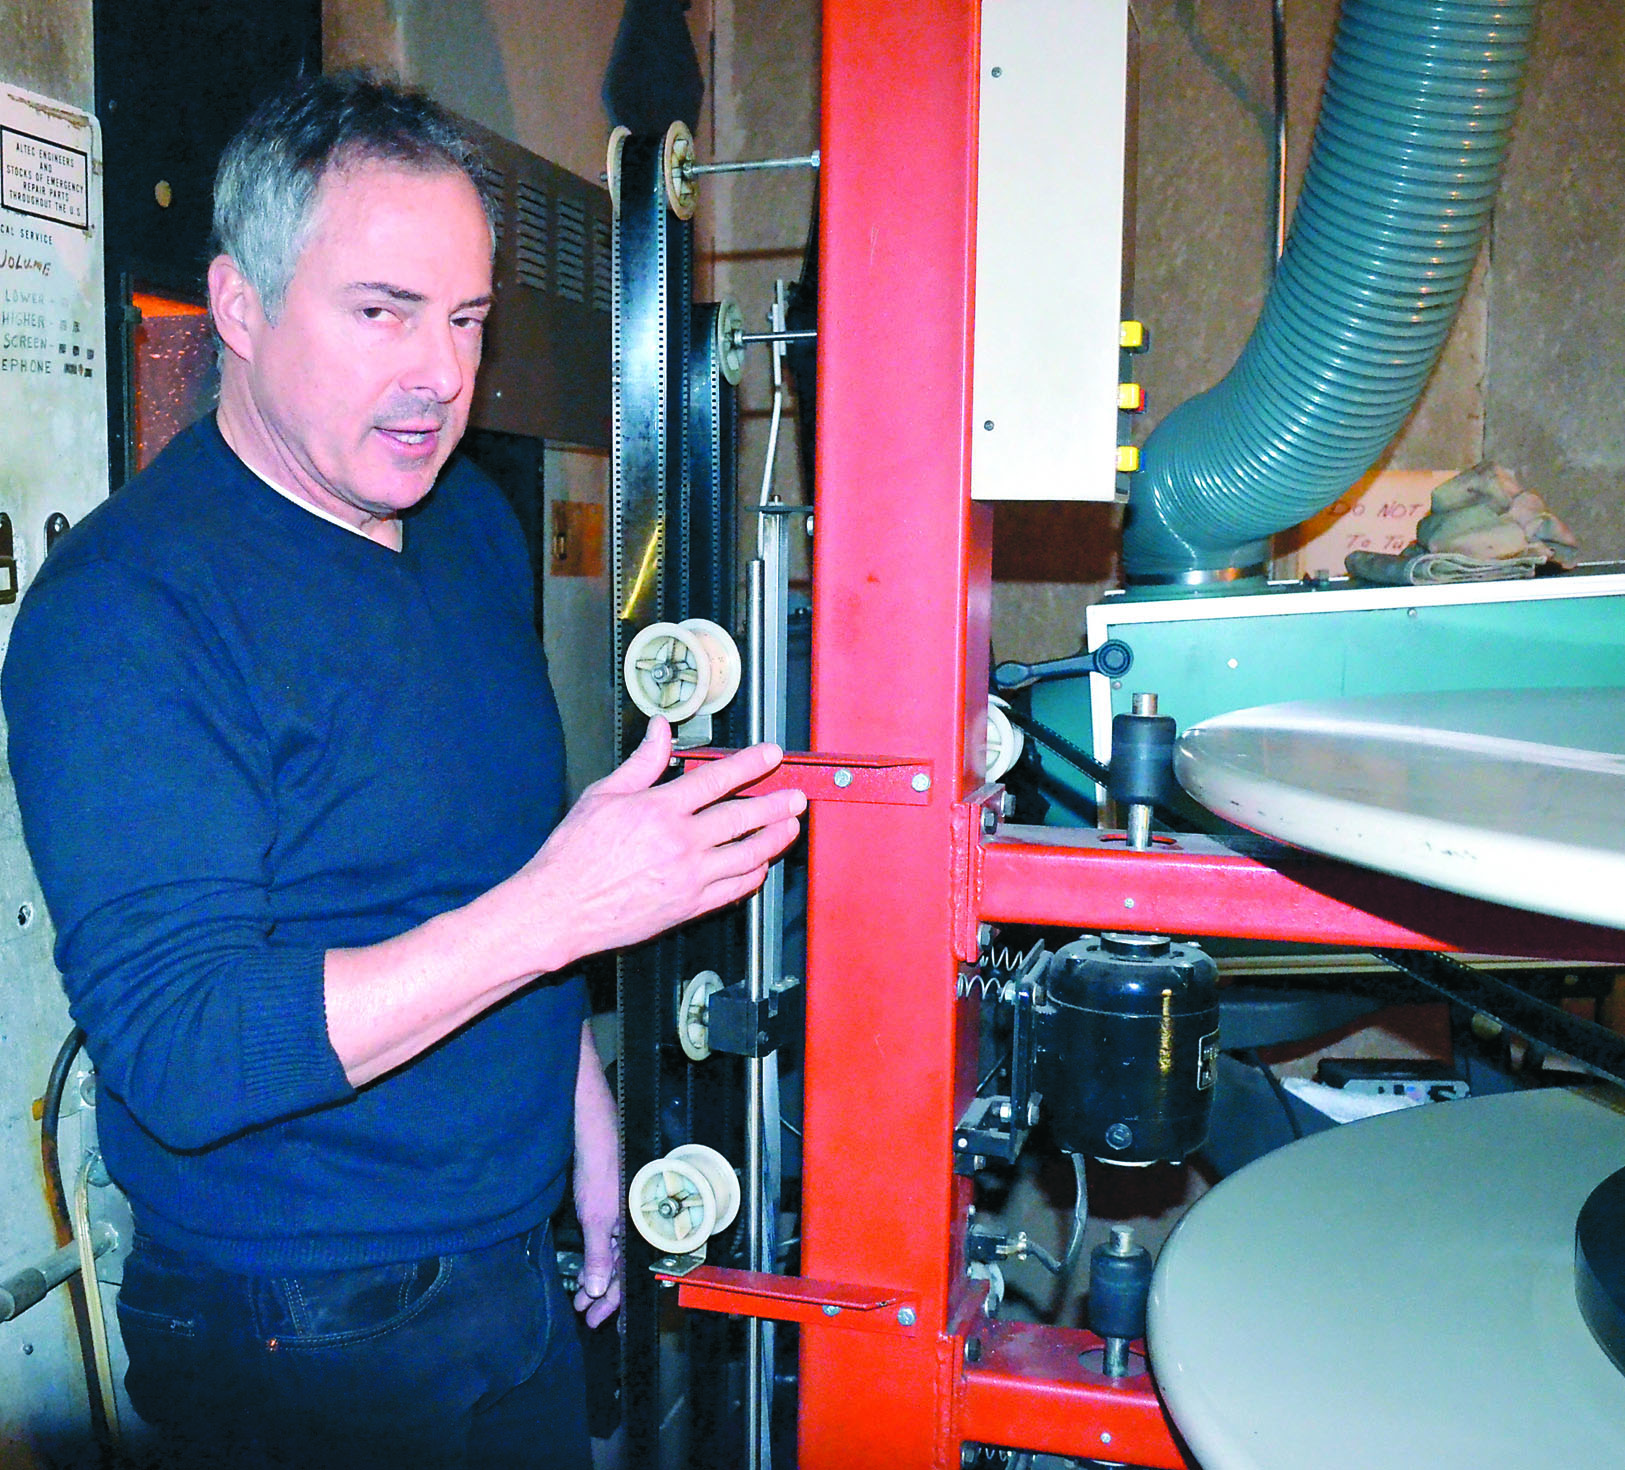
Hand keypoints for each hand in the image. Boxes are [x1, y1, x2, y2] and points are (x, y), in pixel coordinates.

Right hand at [516, 718, 804, 969]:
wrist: (560, 908)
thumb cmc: (574, 856)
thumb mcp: (602, 795)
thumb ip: (640, 763)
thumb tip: (660, 731)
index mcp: (659, 809)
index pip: (717, 778)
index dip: (750, 764)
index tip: (771, 756)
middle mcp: (680, 842)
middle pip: (743, 816)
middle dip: (776, 803)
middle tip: (796, 795)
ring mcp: (689, 877)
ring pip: (748, 854)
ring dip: (775, 838)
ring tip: (791, 826)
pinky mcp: (690, 906)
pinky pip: (734, 889)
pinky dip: (754, 875)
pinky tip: (762, 865)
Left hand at [572, 1024, 622, 1327]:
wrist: (591, 1122)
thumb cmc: (601, 1160)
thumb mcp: (597, 1214)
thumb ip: (600, 1253)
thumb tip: (599, 1290)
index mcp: (640, 1225)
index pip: (630, 1274)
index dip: (614, 1302)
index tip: (598, 1321)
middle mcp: (636, 1220)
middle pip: (624, 1267)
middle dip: (605, 1294)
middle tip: (586, 1315)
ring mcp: (624, 1209)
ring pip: (616, 1254)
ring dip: (599, 1276)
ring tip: (580, 1296)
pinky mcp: (611, 1198)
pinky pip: (609, 1236)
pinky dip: (597, 1255)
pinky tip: (586, 1264)